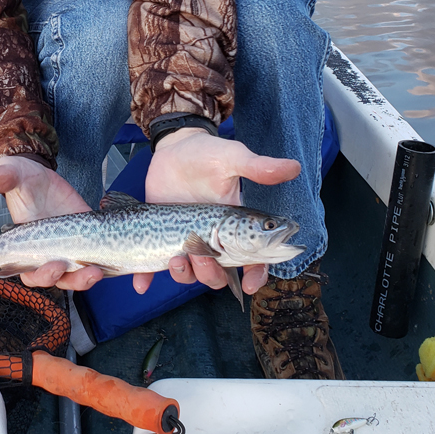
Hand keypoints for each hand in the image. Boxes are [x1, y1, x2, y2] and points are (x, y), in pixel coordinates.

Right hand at [0, 156, 104, 291]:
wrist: (46, 178)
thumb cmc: (24, 179)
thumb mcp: (14, 174)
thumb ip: (2, 177)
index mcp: (24, 247)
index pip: (28, 272)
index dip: (39, 275)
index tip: (51, 265)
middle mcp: (45, 255)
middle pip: (52, 280)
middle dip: (61, 278)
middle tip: (66, 267)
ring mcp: (67, 252)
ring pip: (74, 278)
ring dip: (83, 280)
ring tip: (95, 272)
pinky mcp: (87, 245)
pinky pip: (93, 265)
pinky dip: (100, 269)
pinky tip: (106, 265)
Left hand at [133, 128, 300, 296]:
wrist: (174, 148)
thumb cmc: (207, 153)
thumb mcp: (232, 158)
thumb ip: (258, 167)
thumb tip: (293, 167)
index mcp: (235, 226)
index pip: (253, 258)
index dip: (255, 274)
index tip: (250, 285)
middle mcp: (213, 239)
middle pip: (220, 273)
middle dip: (212, 273)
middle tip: (201, 255)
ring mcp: (187, 240)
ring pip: (191, 273)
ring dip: (184, 275)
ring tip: (175, 258)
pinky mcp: (162, 237)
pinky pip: (154, 267)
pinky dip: (147, 279)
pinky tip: (141, 284)